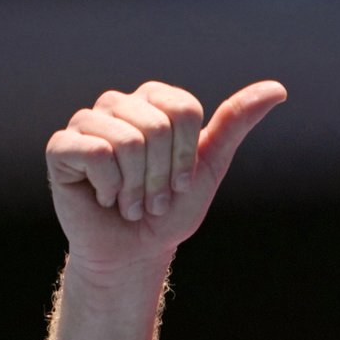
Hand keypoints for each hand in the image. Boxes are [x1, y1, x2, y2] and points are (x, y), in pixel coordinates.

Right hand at [45, 80, 286, 276]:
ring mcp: (87, 123)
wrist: (135, 251)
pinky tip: (103, 197)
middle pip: (158, 126)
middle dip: (163, 176)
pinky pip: (97, 153)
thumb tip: (277, 88)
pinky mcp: (61, 146)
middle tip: (153, 198)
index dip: (187, 155)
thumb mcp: (210, 165)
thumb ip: (236, 123)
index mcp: (154, 101)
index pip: (184, 109)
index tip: (181, 182)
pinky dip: (110, 186)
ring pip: (128, 140)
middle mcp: (119, 104)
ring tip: (130, 201)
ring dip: (138, 187)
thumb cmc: (172, 209)